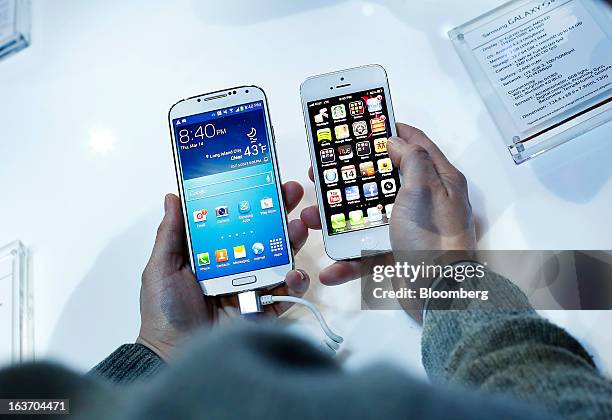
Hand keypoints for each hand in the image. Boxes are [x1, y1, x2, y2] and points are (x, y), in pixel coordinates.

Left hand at [137, 182, 309, 359]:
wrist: (172, 356)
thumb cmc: (163, 312)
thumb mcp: (161, 268)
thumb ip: (171, 234)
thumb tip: (173, 196)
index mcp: (213, 252)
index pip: (237, 219)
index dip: (251, 199)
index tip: (264, 179)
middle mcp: (236, 265)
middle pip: (263, 233)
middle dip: (280, 212)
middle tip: (293, 192)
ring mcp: (252, 286)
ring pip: (279, 257)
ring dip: (292, 240)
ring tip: (298, 227)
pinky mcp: (264, 309)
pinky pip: (286, 292)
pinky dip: (295, 282)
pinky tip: (294, 273)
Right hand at [300, 123, 475, 285]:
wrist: (439, 296)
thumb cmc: (436, 243)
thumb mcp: (423, 190)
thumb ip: (411, 160)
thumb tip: (397, 141)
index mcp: (439, 181)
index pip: (417, 144)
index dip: (393, 130)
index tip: (370, 124)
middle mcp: (426, 202)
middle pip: (383, 180)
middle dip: (353, 177)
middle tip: (329, 172)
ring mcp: (410, 228)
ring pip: (367, 216)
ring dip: (339, 220)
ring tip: (317, 219)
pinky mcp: (397, 252)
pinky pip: (367, 251)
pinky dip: (348, 259)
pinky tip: (333, 264)